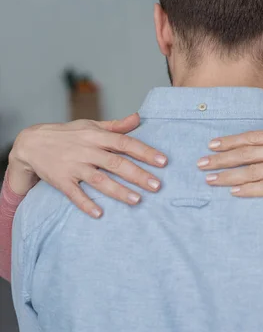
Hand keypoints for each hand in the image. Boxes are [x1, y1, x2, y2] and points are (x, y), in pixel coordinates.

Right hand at [8, 114, 167, 217]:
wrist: (30, 143)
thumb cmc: (67, 134)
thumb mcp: (90, 126)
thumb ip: (116, 126)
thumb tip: (139, 117)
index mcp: (96, 136)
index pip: (125, 143)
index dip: (144, 152)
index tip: (163, 161)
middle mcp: (86, 151)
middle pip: (116, 163)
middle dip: (138, 175)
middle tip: (157, 186)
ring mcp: (73, 166)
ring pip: (99, 180)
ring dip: (118, 191)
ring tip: (137, 200)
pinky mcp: (61, 181)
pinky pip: (74, 194)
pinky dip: (85, 204)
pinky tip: (99, 214)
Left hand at [197, 119, 262, 198]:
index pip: (252, 137)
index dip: (230, 141)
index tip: (212, 145)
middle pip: (246, 153)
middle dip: (220, 159)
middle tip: (200, 164)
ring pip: (252, 171)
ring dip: (228, 176)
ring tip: (210, 180)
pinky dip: (249, 190)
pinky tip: (234, 193)